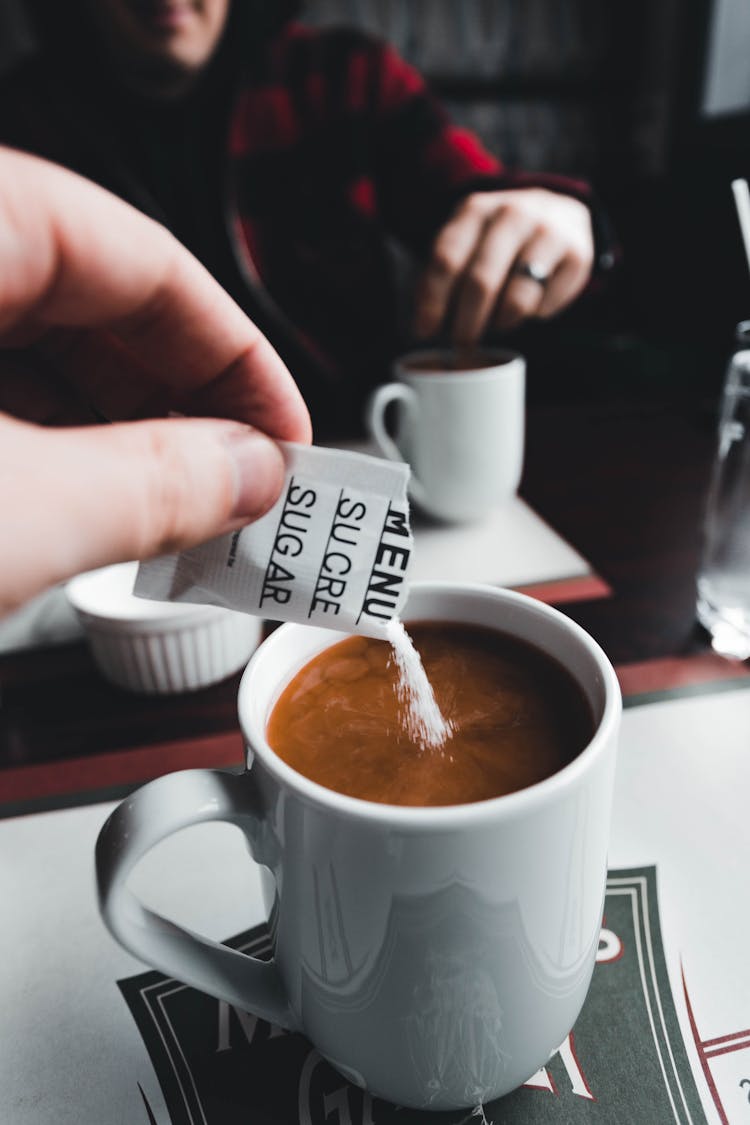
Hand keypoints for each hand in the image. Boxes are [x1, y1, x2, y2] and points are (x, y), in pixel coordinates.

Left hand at [0, 148, 310, 615]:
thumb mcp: (16, 512)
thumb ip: (153, 484)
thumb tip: (252, 474)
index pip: (149, 262)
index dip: (242, 359)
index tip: (293, 442)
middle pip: (93, 304)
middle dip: (180, 406)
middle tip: (242, 493)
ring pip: (32, 349)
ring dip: (110, 435)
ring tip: (171, 516)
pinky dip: (39, 445)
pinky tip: (79, 504)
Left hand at [413, 188, 593, 344]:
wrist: (557, 212)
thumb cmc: (499, 239)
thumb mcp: (467, 241)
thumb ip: (444, 275)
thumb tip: (424, 326)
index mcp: (476, 209)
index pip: (446, 259)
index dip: (432, 302)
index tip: (423, 332)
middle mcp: (513, 214)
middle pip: (481, 282)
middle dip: (466, 324)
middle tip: (461, 344)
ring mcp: (548, 232)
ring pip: (516, 298)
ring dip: (501, 323)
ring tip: (496, 324)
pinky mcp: (577, 255)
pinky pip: (545, 305)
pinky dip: (533, 316)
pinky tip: (530, 305)